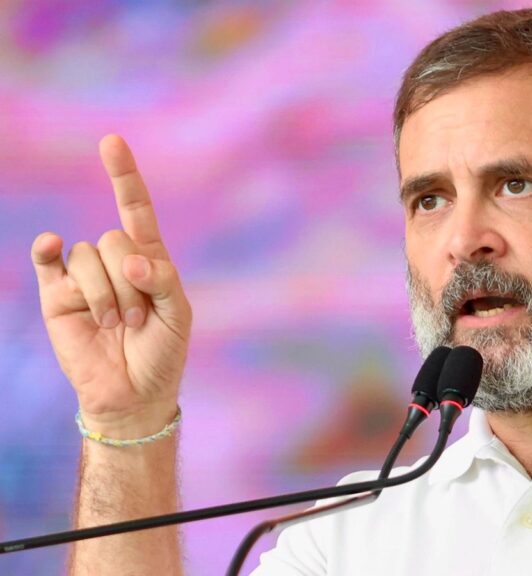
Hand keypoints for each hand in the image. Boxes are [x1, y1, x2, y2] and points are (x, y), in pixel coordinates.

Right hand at [31, 135, 191, 436]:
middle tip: (138, 320)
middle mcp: (114, 262)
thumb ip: (162, 280)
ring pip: (88, 257)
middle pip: (115, 241)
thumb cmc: (162, 352)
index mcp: (149, 260)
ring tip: (116, 326)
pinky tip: (51, 244)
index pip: (135, 209)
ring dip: (105, 295)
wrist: (133, 394)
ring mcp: (83, 277)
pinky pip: (49, 262)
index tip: (111, 141)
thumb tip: (130, 262)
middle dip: (130, 283)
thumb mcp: (178, 314)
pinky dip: (47, 250)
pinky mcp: (57, 296)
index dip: (124, 176)